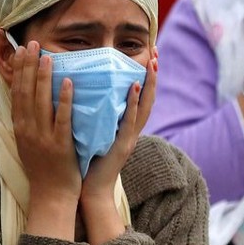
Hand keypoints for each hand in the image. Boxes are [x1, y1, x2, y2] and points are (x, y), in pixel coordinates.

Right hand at [10, 40, 80, 239]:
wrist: (50, 197)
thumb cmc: (43, 170)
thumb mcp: (28, 143)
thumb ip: (27, 121)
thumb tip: (25, 100)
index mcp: (20, 128)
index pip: (17, 92)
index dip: (19, 70)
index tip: (22, 50)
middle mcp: (28, 130)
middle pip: (25, 92)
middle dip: (28, 66)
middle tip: (32, 43)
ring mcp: (43, 137)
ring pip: (41, 102)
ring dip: (43, 77)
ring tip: (47, 56)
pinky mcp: (60, 145)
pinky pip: (62, 118)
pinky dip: (64, 99)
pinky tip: (68, 82)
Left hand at [80, 52, 156, 244]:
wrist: (91, 192)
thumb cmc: (89, 163)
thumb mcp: (96, 134)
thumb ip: (97, 116)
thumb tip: (87, 93)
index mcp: (126, 127)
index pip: (141, 97)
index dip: (145, 77)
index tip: (148, 55)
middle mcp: (132, 131)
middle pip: (149, 98)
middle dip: (153, 75)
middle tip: (156, 51)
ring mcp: (129, 138)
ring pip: (145, 107)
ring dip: (149, 84)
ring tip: (152, 63)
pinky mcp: (123, 146)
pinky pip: (130, 121)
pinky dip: (134, 103)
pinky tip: (134, 86)